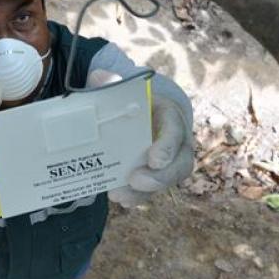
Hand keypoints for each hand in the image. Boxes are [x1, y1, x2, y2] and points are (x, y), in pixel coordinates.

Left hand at [87, 69, 193, 207]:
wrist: (141, 116)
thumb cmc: (134, 103)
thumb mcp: (125, 91)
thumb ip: (113, 85)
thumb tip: (98, 78)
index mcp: (170, 116)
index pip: (175, 131)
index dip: (167, 146)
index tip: (154, 159)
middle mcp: (177, 142)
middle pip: (180, 164)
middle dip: (160, 177)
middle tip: (136, 180)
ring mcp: (170, 162)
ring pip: (167, 182)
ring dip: (145, 192)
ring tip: (120, 195)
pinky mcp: (158, 176)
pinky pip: (153, 192)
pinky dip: (138, 198)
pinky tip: (122, 200)